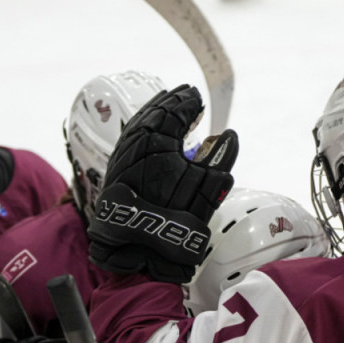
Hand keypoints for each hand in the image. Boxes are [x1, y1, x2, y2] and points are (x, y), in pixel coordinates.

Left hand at [88, 84, 237, 282]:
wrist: (138, 247)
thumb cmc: (176, 218)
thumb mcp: (207, 188)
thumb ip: (221, 158)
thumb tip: (229, 135)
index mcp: (157, 140)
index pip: (173, 113)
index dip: (186, 103)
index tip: (196, 97)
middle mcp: (135, 142)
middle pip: (152, 114)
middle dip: (169, 103)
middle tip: (183, 94)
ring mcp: (121, 155)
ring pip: (136, 124)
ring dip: (151, 112)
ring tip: (165, 104)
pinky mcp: (114, 169)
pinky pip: (126, 138)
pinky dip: (138, 127)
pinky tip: (145, 128)